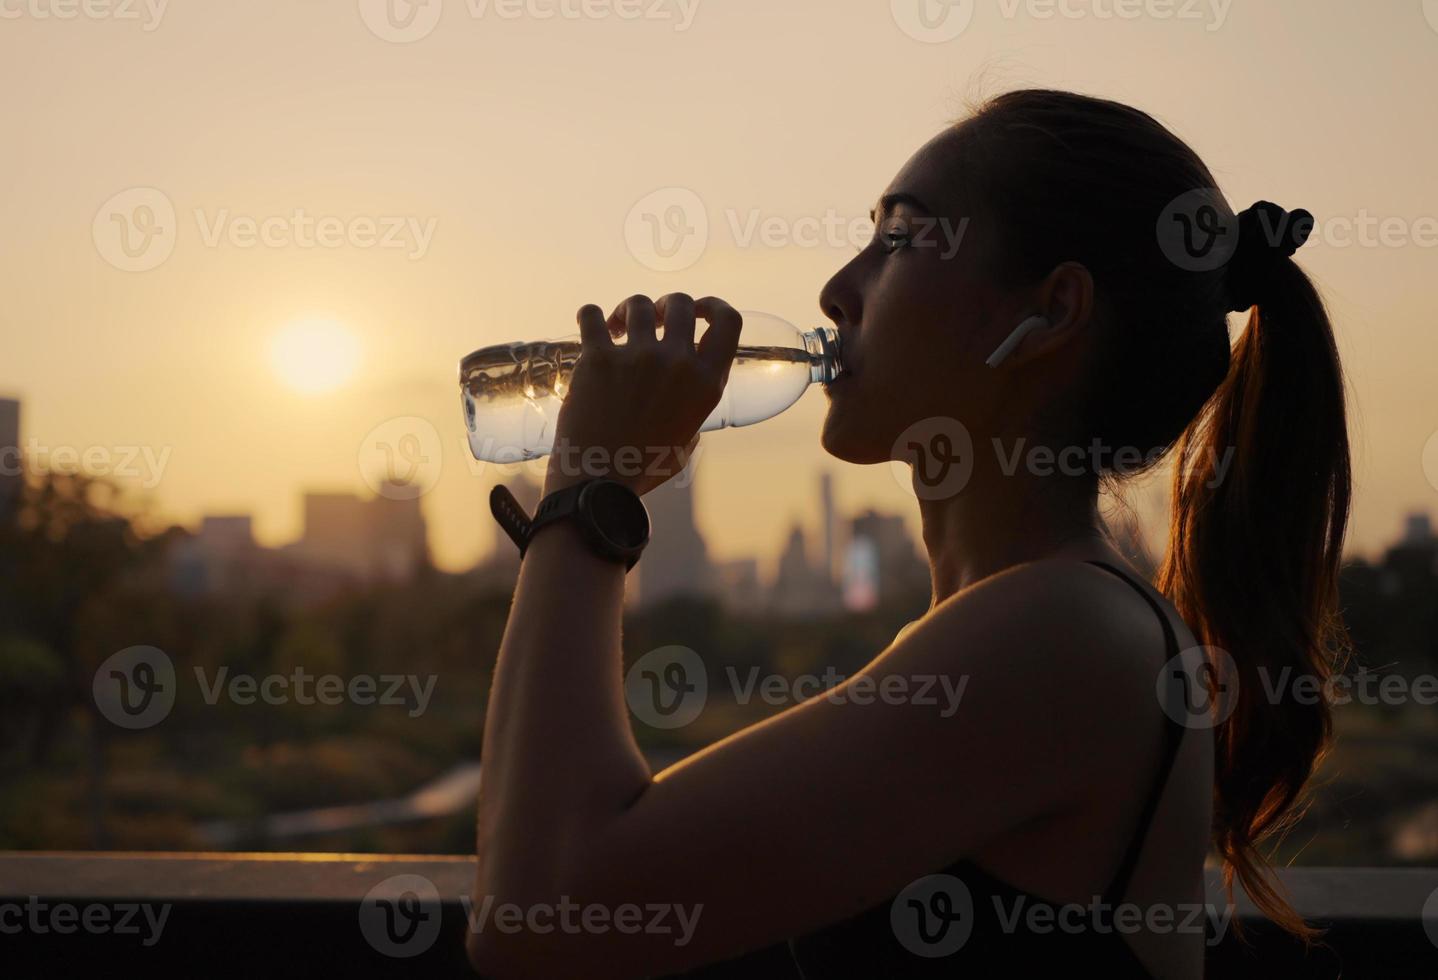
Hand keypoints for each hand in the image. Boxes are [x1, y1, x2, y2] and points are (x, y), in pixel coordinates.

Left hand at [544, 293, 742, 496]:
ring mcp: (638, 357)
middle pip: (681, 304)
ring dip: (629, 310)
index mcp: (706, 383)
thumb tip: (682, 398)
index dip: (713, 305)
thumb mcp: (687, 441)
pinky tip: (592, 325)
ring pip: (639, 304)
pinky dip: (592, 315)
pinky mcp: (598, 359)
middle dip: (666, 306)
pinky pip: (592, 315)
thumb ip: (691, 412)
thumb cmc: (643, 468)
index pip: (728, 322)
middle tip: (653, 321)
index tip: (698, 309)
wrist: (598, 482)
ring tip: (618, 326)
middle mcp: (678, 363)